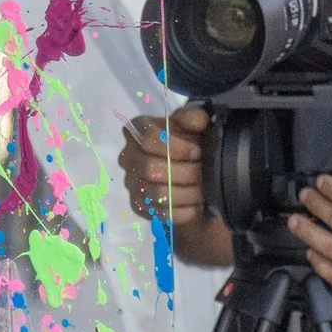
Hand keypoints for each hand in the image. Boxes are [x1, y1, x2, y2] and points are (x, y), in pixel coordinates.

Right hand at [118, 106, 210, 225]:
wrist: (185, 168)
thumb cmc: (186, 142)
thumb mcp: (192, 124)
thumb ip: (194, 118)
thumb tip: (200, 121)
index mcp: (137, 131)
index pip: (147, 138)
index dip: (175, 146)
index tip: (196, 152)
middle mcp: (128, 157)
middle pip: (150, 168)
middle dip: (184, 172)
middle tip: (203, 172)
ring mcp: (131, 183)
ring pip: (156, 193)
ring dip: (186, 193)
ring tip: (203, 190)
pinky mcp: (138, 206)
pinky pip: (159, 213)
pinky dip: (182, 212)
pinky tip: (195, 206)